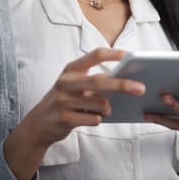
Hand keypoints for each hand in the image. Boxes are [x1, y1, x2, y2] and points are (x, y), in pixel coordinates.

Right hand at [4, 48, 145, 179]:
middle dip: (123, 84)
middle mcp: (66, 82)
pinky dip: (98, 120)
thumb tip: (126, 79)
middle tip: (141, 88)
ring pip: (100, 103)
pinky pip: (94, 119)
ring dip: (108, 109)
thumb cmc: (64, 102)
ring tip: (102, 110)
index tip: (130, 55)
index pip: (95, 55)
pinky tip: (89, 118)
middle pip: (100, 80)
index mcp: (71, 70)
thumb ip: (94, 81)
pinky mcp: (64, 118)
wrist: (37, 125)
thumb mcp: (74, 86)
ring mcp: (63, 100)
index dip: (114, 54)